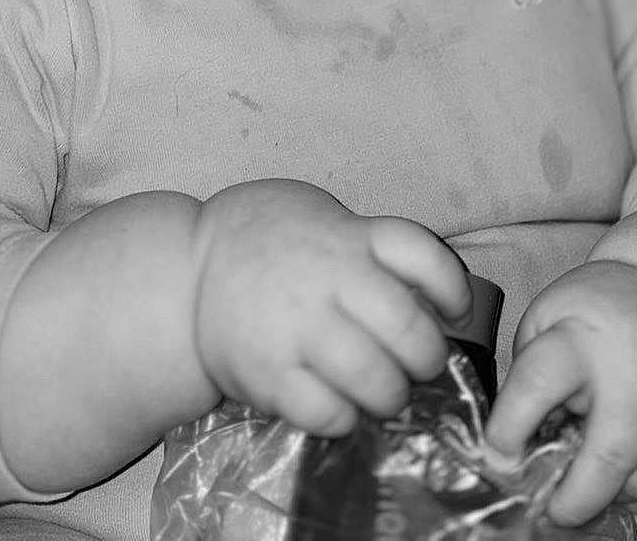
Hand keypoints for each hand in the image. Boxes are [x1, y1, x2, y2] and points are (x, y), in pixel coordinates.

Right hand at [190, 179, 470, 436]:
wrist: (183, 274)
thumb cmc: (263, 239)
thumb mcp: (318, 216)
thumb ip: (365, 242)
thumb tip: (425, 289)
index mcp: (344, 236)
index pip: (421, 255)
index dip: (451, 288)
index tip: (453, 310)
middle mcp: (326, 279)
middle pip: (408, 328)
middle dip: (426, 358)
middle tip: (416, 364)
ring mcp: (297, 328)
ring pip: (375, 379)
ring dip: (390, 395)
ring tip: (382, 392)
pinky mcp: (269, 374)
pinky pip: (328, 413)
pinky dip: (345, 419)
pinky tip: (339, 407)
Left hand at [485, 260, 636, 526]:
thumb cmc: (601, 313)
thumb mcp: (550, 317)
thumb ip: (531, 374)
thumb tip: (517, 445)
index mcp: (581, 339)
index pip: (537, 384)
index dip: (509, 427)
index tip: (499, 454)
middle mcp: (634, 375)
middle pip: (608, 456)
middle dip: (574, 499)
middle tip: (551, 510)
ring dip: (610, 499)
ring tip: (589, 488)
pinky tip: (626, 485)